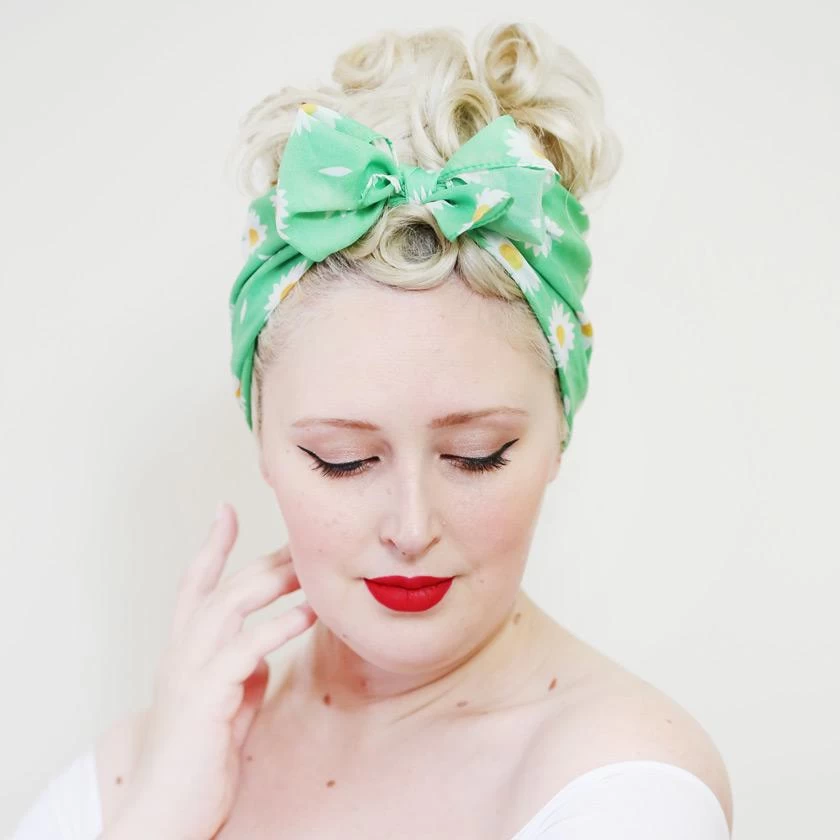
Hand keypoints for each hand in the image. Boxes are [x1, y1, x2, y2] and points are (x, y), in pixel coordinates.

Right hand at [107, 502, 316, 839]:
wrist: (167, 811)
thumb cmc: (199, 759)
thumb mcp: (228, 703)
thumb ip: (245, 670)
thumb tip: (269, 646)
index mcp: (184, 650)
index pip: (194, 584)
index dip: (212, 545)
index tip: (225, 509)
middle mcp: (180, 651)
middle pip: (224, 587)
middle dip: (266, 561)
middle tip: (305, 543)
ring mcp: (189, 671)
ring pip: (229, 605)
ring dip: (274, 583)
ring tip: (312, 571)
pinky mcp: (204, 696)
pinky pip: (244, 649)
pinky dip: (277, 627)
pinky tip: (307, 614)